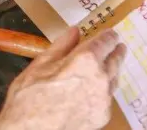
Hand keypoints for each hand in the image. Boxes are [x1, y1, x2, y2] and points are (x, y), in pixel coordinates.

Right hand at [0, 28, 126, 129]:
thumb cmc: (29, 97)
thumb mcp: (40, 64)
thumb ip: (61, 45)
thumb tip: (75, 31)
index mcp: (85, 60)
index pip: (106, 41)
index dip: (109, 35)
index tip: (110, 33)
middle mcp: (101, 78)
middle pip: (116, 60)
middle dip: (116, 51)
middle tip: (117, 47)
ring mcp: (104, 99)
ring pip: (114, 79)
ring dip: (113, 70)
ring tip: (109, 66)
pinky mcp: (102, 116)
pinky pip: (107, 97)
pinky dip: (105, 89)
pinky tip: (95, 89)